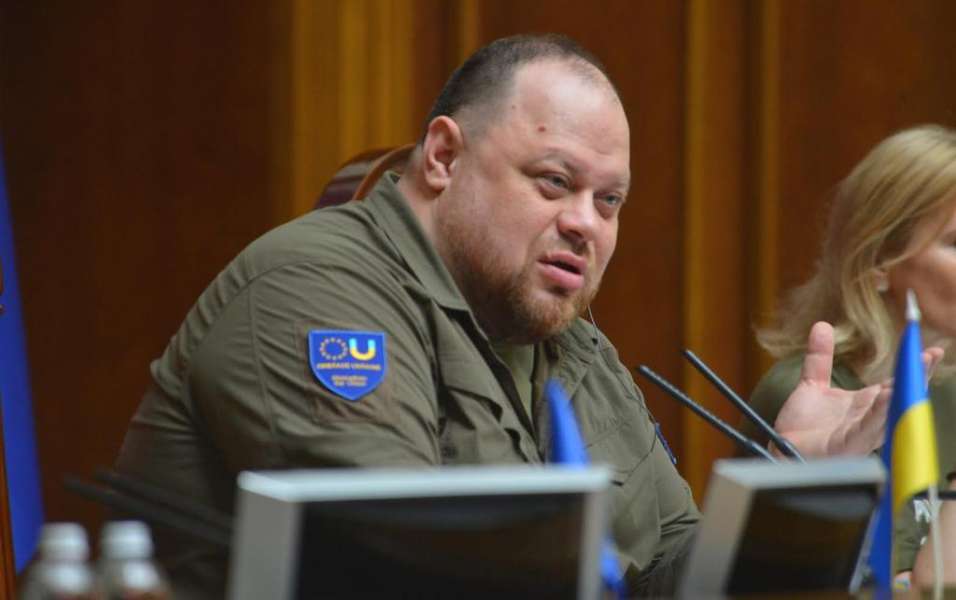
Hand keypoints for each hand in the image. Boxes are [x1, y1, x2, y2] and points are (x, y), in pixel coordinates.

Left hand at [773, 321, 942, 457]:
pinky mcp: (849, 446)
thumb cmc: (803, 425)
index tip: (931, 349)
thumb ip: (820, 357)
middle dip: (917, 376)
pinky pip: (868, 428)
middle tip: (930, 354)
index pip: (896, 383)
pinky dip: (879, 413)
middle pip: (901, 396)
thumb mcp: (813, 384)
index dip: (912, 367)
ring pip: (890, 412)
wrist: (783, 448)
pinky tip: (887, 396)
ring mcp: (862, 434)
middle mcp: (870, 419)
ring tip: (916, 370)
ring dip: (903, 392)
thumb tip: (821, 325)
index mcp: (866, 404)